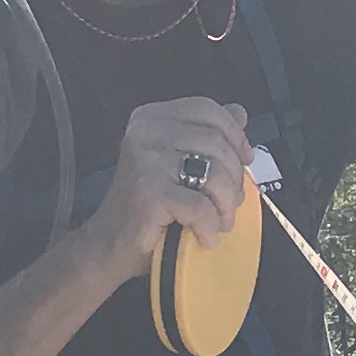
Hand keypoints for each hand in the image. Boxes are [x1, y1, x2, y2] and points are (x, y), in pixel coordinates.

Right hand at [88, 97, 252, 269]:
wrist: (109, 246)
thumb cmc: (146, 207)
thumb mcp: (177, 162)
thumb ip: (207, 134)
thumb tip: (240, 113)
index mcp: (151, 117)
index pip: (206, 109)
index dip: (234, 134)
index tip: (245, 159)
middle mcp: (146, 131)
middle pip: (216, 142)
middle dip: (234, 178)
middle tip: (230, 204)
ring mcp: (147, 160)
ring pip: (215, 174)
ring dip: (226, 206)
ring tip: (220, 222)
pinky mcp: (151, 192)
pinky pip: (202, 208)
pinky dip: (210, 228)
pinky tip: (205, 238)